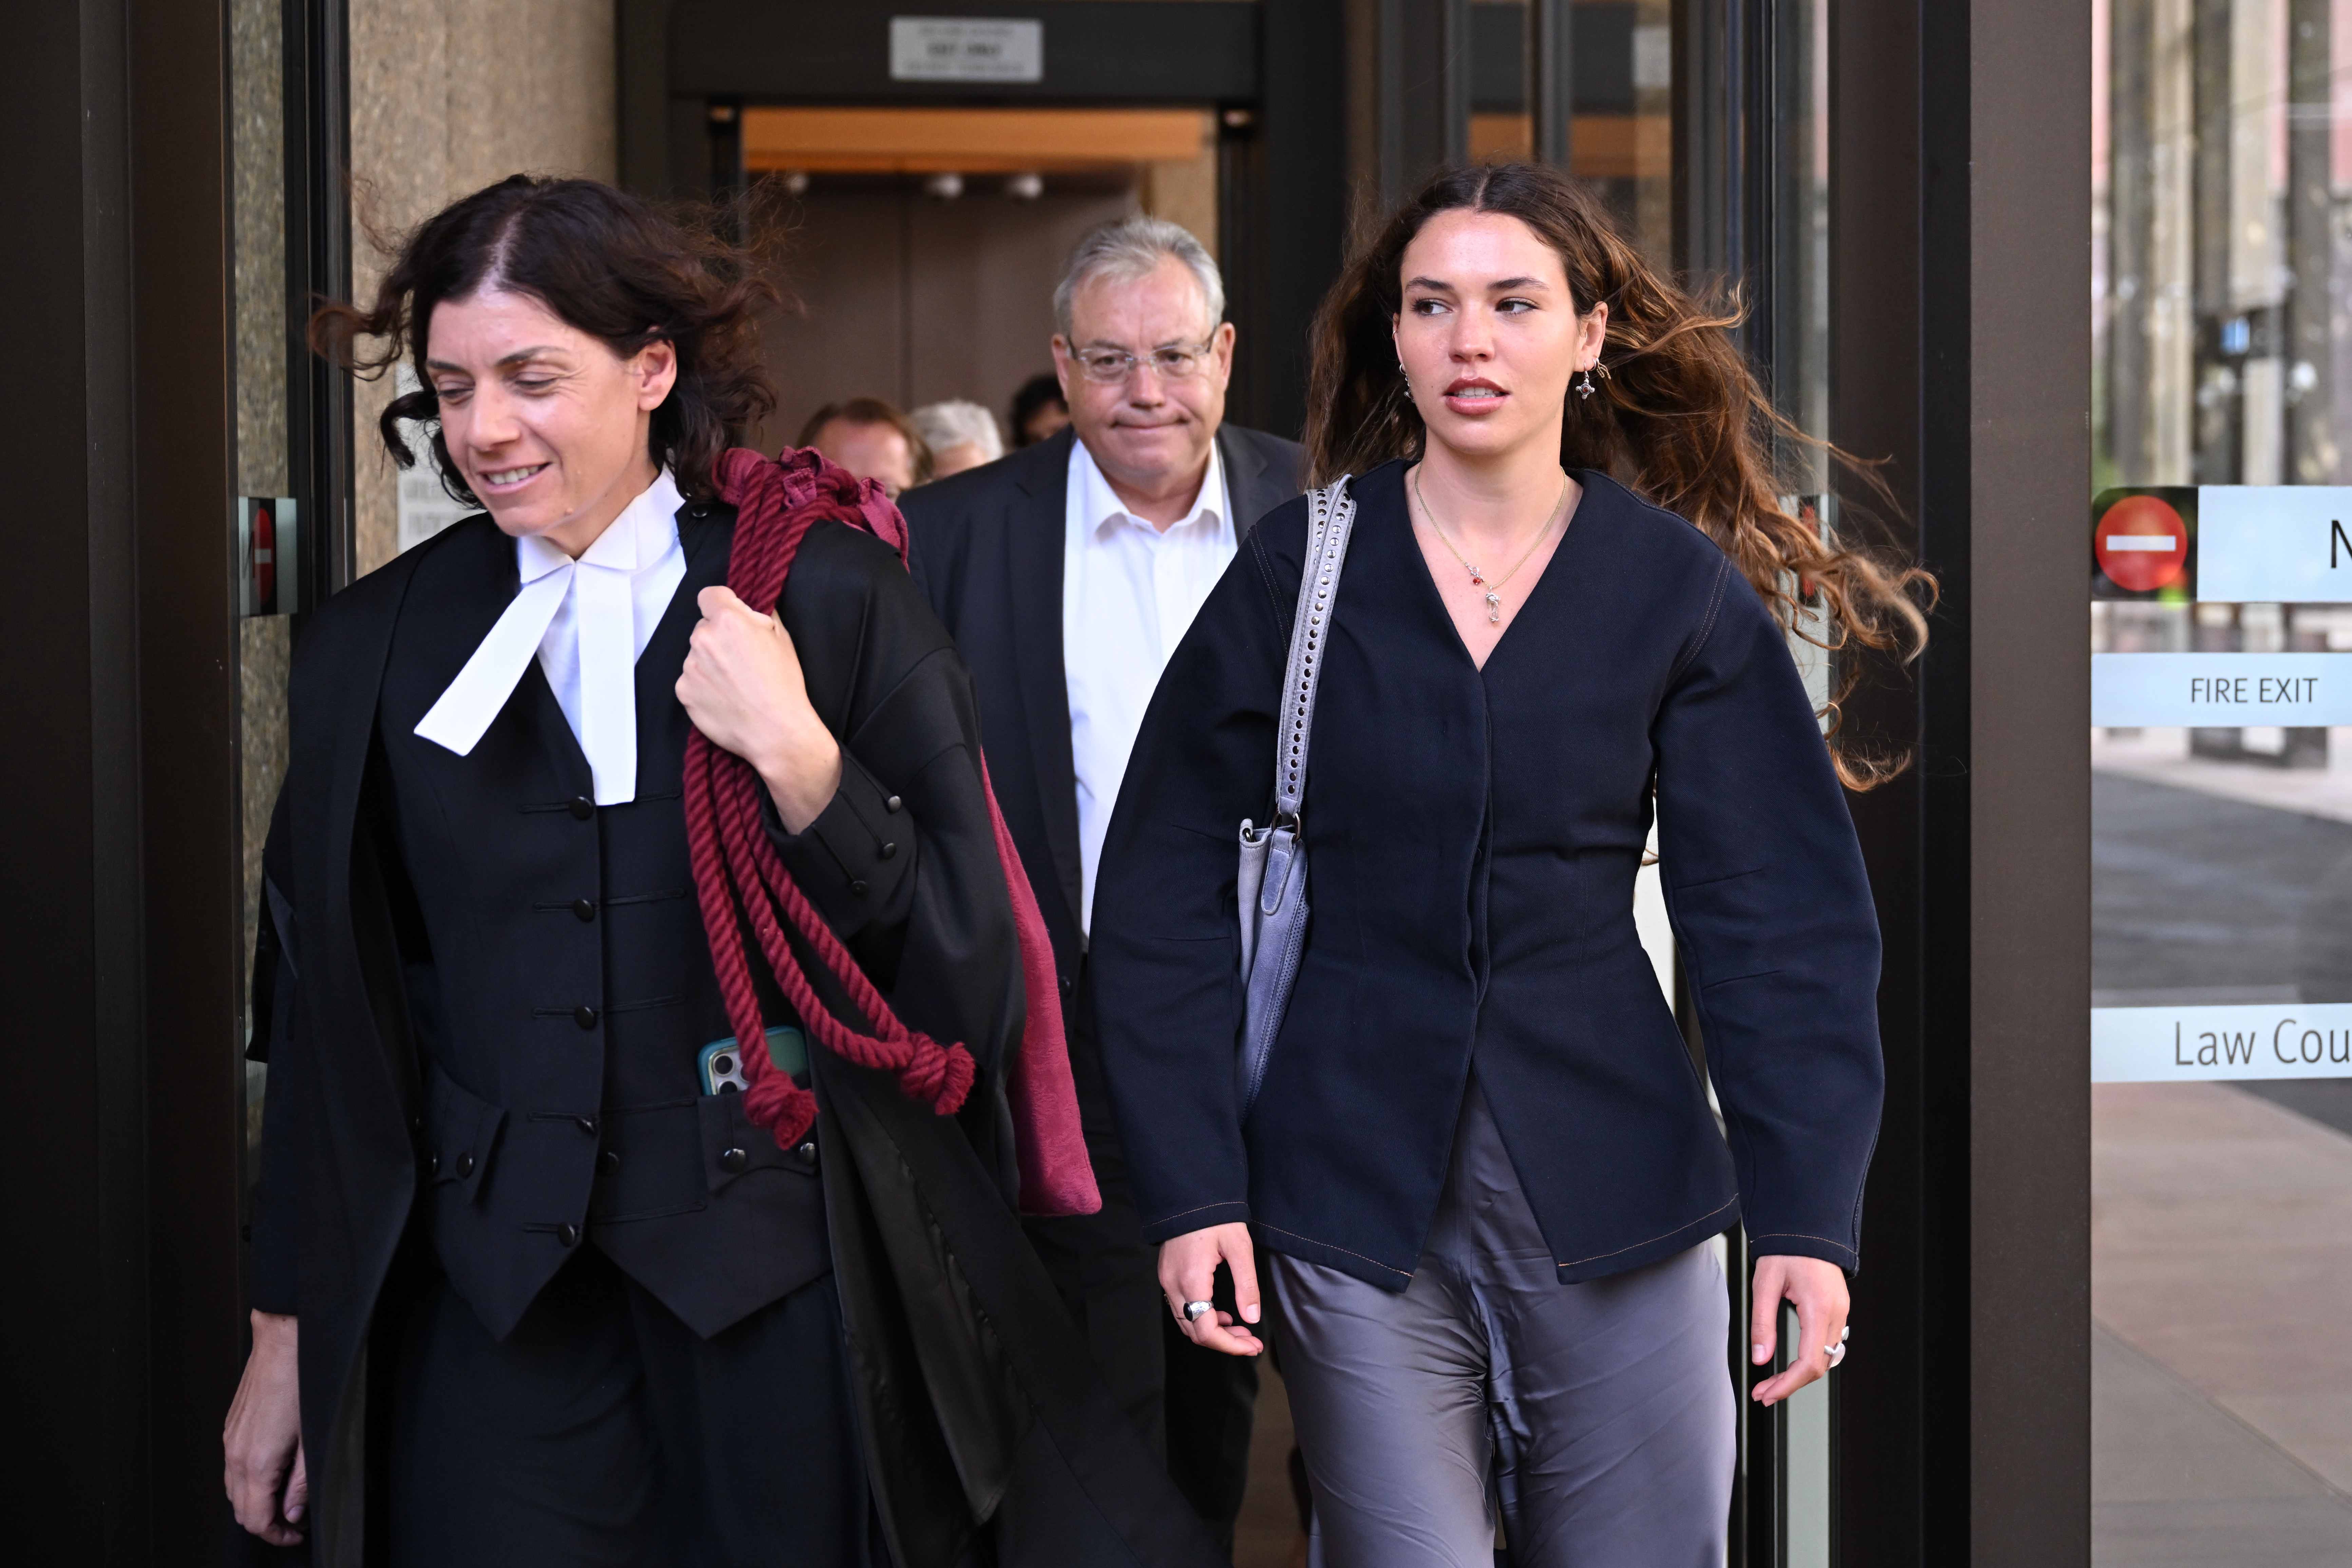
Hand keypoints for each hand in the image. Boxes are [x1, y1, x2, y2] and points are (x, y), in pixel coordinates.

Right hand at [224, 1310, 306, 1544]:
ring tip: (285, 1498)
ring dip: (255, 1502)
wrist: (284, 1340)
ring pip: (233, 1490)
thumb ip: (303, 1481)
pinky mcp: (231, 1427)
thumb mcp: (314, 1437)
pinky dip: (249, 1480)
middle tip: (293, 1522)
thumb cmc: (302, 1379)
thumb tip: (294, 1511)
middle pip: (241, 1510)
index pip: (256, 1519)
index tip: (295, 1534)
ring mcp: (230, 1440)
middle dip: (266, 1523)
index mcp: (256, 1462)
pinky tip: (273, 1471)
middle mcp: (236, 1453)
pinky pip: (233, 1467)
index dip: (277, 1535)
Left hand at [676, 586, 842, 832]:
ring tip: (735, 683)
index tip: (731, 618)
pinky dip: (704, 685)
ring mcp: (689, 667)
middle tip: (741, 658)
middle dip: (719, 637)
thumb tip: (749, 607)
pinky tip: (726, 696)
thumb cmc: (783, 687)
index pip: (709, 595)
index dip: (722, 604)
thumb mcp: (783, 638)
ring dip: (710, 662)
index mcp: (728, 620)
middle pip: (703, 627)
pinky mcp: (683, 691)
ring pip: (696, 654)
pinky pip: (690, 679)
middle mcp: (703, 639)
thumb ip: (760, 615)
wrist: (775, 732)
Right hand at [1158, 1222, 1263, 1357]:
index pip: (1206, 1332)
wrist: (1191, 1194)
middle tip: (1251, 1342)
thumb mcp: (1239, 1248)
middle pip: (1194, 1332)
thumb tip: (1251, 1317)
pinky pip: (1181, 1308)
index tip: (1252, 1346)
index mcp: (1192, 1281)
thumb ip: (1247, 1285)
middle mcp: (1173, 1284)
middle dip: (1225, 1342)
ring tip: (1240, 1330)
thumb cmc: (1216, 1216)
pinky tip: (1220, 1314)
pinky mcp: (1167, 1274)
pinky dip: (1201, 1318)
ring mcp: (1167, 1280)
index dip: (1230, 1346)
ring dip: (1213, 1332)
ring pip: (1187, 1323)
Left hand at [1749, 1254, 1849, 1405]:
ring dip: (1800, 1375)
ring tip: (1772, 1384)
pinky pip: (1827, 1345)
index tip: (1766, 1394)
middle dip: (1790, 1384)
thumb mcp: (1764, 1284)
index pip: (1809, 1363)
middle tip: (1763, 1393)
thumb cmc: (1786, 1250)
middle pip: (1819, 1366)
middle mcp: (1837, 1314)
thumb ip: (1762, 1323)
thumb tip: (1760, 1358)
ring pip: (1825, 1358)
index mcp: (1820, 1309)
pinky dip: (1809, 1360)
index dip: (1788, 1385)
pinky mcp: (1837, 1311)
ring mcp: (1841, 1313)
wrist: (1806, 1228)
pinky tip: (1790, 1365)